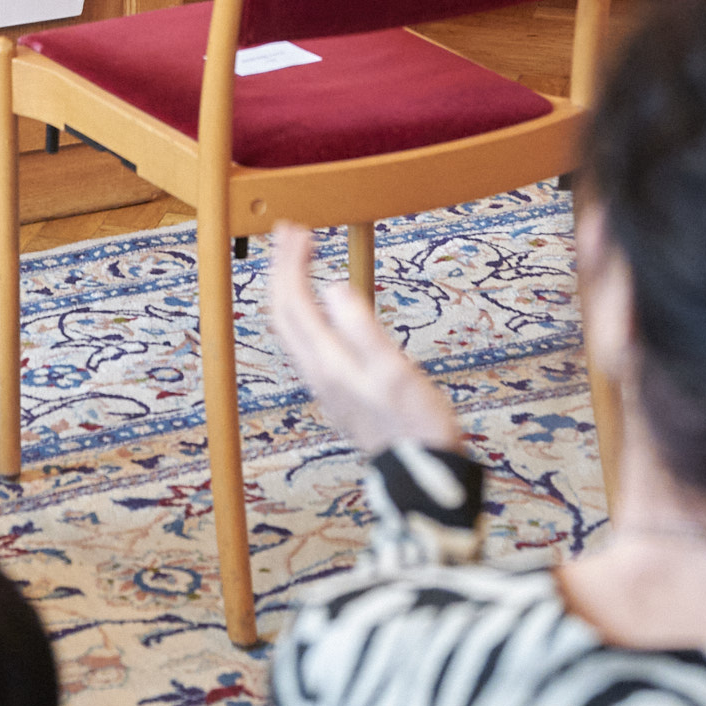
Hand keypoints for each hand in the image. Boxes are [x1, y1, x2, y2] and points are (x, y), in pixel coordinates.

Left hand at [262, 224, 462, 455]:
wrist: (423, 476)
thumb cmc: (417, 423)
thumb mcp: (395, 371)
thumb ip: (363, 328)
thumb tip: (333, 286)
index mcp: (328, 362)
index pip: (294, 302)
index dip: (290, 262)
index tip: (298, 229)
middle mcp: (317, 371)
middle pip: (283, 312)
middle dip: (282, 268)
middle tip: (291, 232)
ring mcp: (323, 382)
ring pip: (290, 326)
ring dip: (289, 287)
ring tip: (297, 257)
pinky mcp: (335, 389)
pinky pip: (303, 340)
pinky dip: (302, 309)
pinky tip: (317, 304)